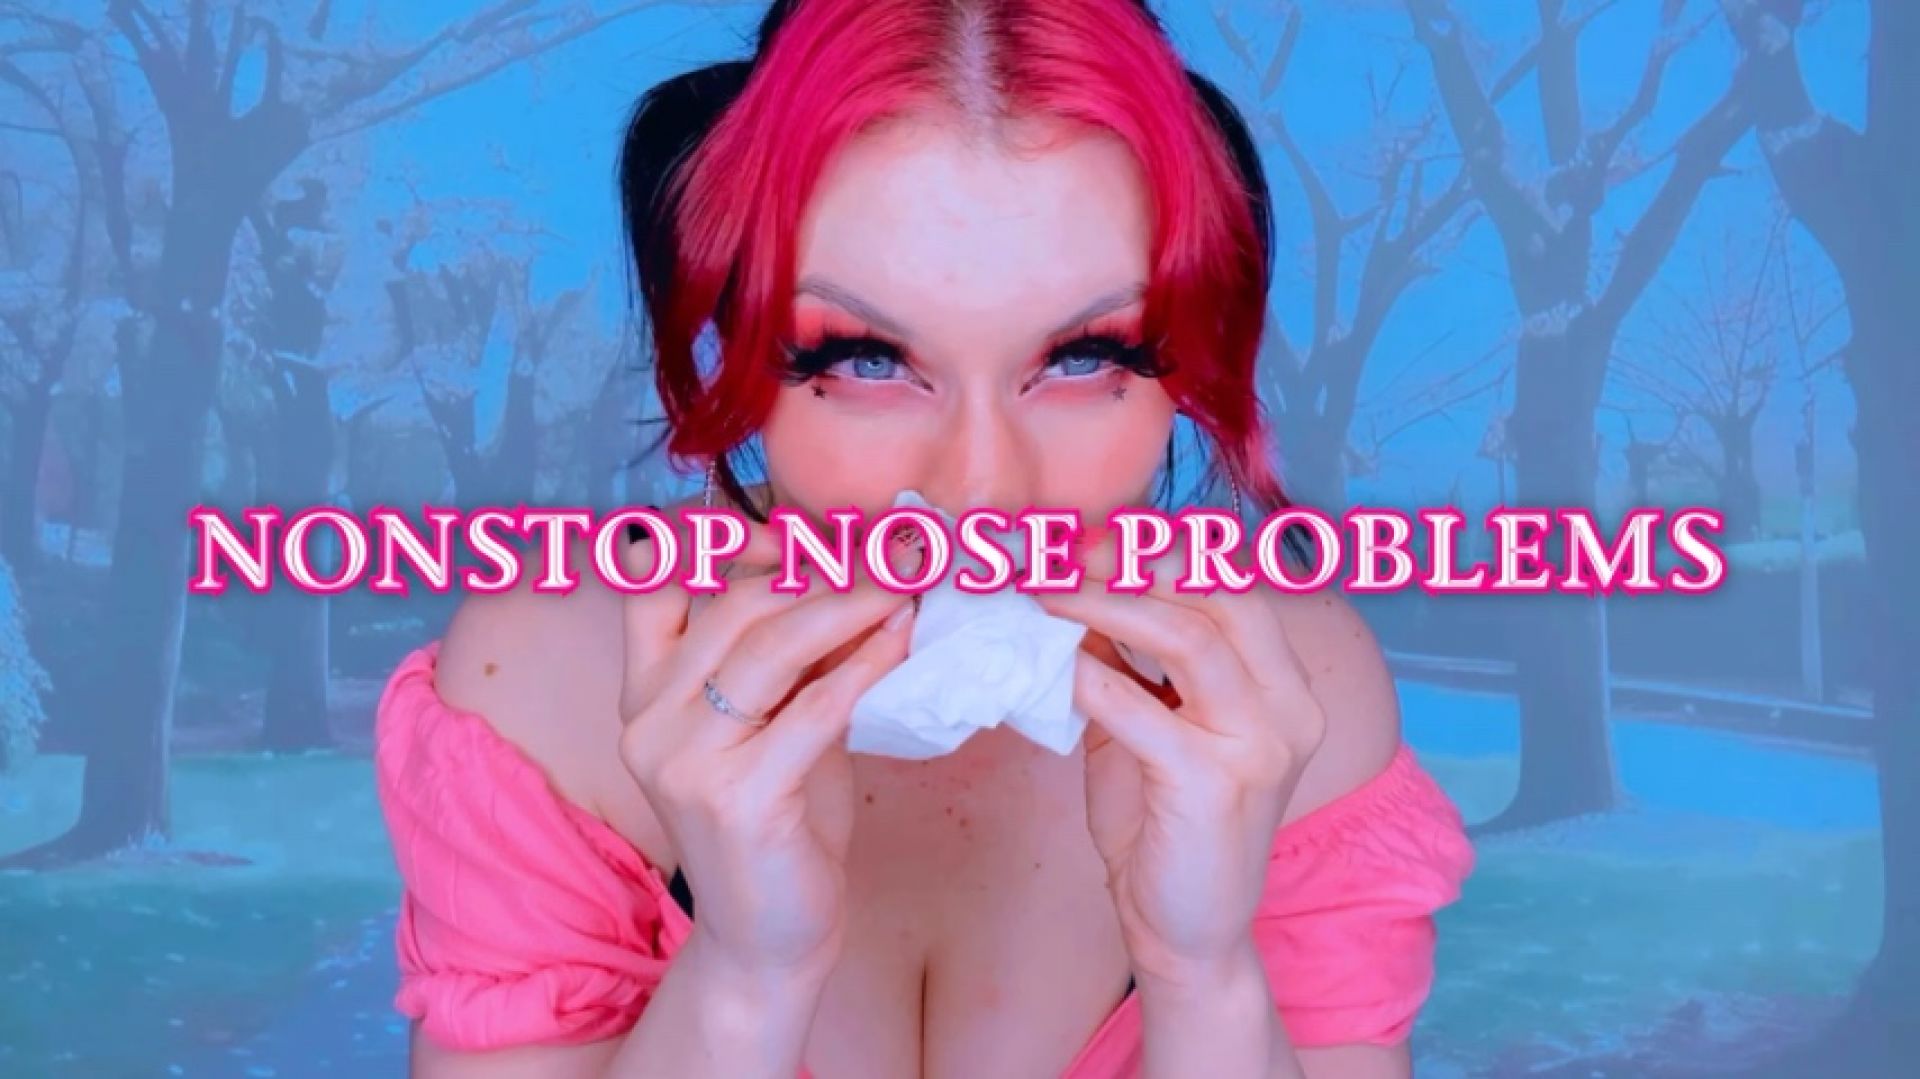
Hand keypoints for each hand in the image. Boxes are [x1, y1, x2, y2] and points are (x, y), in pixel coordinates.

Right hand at [617, 519, 913, 980]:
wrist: (767, 938)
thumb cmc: (778, 819)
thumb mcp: (774, 721)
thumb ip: (793, 655)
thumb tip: (859, 568)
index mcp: (643, 690)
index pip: (652, 581)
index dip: (718, 537)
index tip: (796, 528)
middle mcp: (647, 718)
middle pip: (731, 604)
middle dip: (817, 567)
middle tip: (890, 549)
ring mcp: (684, 761)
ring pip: (768, 647)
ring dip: (848, 604)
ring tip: (905, 583)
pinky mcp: (737, 799)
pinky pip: (812, 709)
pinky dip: (865, 666)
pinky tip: (903, 641)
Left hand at [1036, 551, 1325, 987]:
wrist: (1184, 931)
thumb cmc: (1163, 824)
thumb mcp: (1148, 724)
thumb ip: (1128, 659)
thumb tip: (1073, 581)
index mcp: (1283, 685)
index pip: (1234, 584)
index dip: (1161, 548)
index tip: (1088, 531)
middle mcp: (1289, 708)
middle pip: (1221, 594)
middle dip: (1136, 560)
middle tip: (1059, 549)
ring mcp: (1261, 746)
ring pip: (1189, 639)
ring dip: (1106, 603)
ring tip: (1043, 591)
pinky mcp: (1216, 786)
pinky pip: (1142, 711)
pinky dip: (1088, 678)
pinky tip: (1047, 665)